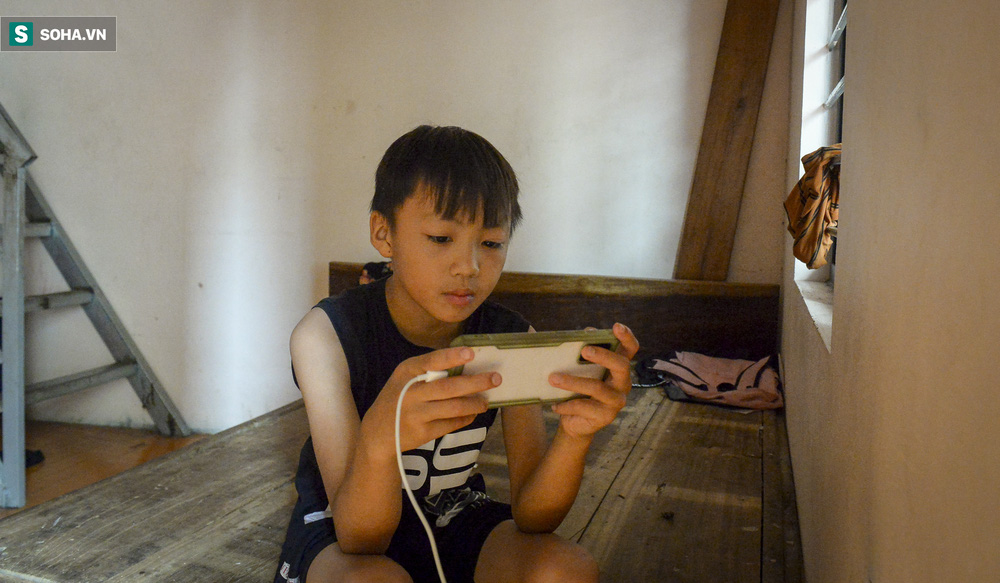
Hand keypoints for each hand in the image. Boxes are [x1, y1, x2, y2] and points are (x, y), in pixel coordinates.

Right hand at [362, 347, 500, 454]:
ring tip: (486, 401)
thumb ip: (427, 371)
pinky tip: (473, 414)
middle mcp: (411, 392)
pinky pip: (451, 424)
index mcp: (407, 372)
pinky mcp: (423, 433)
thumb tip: (466, 363)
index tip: (472, 353)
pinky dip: (466, 418)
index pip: (432, 361)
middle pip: (449, 387)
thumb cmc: (398, 397)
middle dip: (476, 382)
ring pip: (454, 407)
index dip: (452, 357)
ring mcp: (416, 414)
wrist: (378, 432)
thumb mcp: (404, 378)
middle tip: (496, 378)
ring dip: (475, 404)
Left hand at [548, 323, 639, 439]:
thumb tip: (585, 333)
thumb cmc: (580, 390)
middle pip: (621, 365)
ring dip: (573, 382)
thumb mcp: (582, 371)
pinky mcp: (605, 417)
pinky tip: (554, 405)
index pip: (630, 350)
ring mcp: (616, 402)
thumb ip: (585, 352)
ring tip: (553, 378)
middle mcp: (623, 384)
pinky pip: (583, 407)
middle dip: (603, 356)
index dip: (626, 337)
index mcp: (619, 369)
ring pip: (597, 388)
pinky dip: (566, 404)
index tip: (616, 326)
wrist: (575, 423)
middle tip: (584, 350)